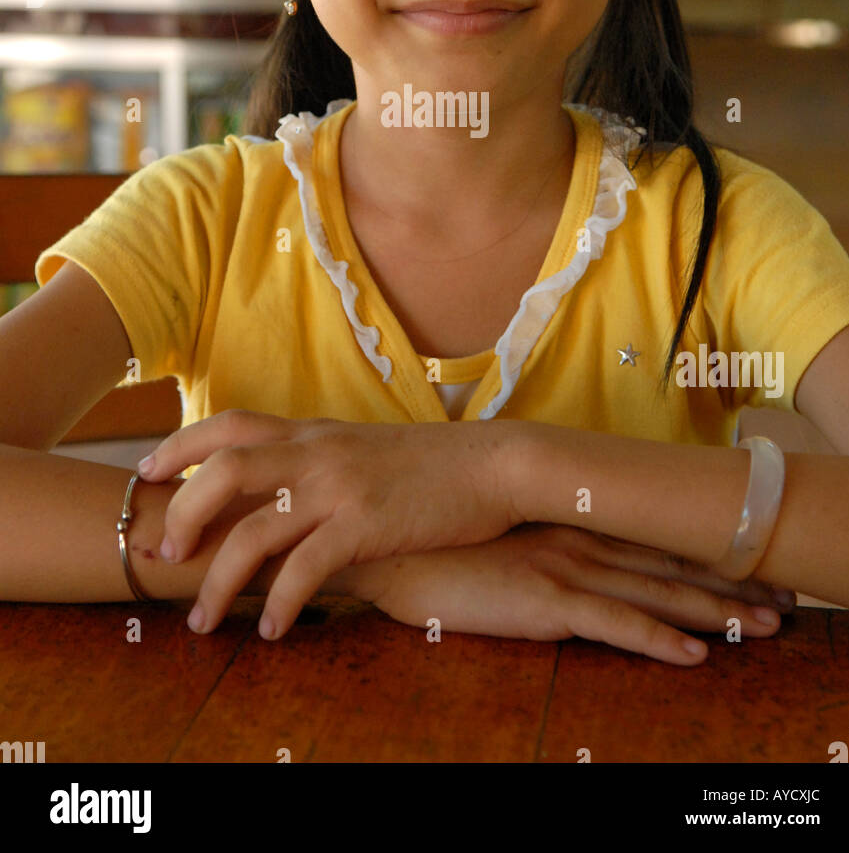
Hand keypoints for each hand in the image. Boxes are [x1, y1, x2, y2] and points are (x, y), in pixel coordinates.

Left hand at [138, 410, 520, 638]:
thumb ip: (317, 460)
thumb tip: (275, 491)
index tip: (148, 470)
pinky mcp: (367, 525)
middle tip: (165, 553)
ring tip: (201, 620)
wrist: (494, 464)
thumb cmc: (431, 463)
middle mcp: (317, 452)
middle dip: (182, 513)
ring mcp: (339, 488)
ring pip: (253, 531)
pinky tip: (271, 630)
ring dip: (217, 581)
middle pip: (222, 471)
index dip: (180, 444)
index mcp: (312, 432)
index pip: (229, 424)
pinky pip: (305, 570)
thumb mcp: (363, 448)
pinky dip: (279, 603)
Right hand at [358, 524, 796, 666]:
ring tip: (763, 630)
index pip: (651, 540)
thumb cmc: (438, 539)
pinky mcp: (543, 599)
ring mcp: (563, 566)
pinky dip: (657, 641)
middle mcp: (577, 537)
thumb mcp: (501, 535)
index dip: (702, 555)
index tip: (748, 568)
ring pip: (655, 592)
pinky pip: (613, 624)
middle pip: (668, 564)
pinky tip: (694, 656)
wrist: (389, 540)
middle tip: (781, 605)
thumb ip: (538, 541)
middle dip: (729, 587)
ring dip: (714, 613)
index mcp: (569, 521)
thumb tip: (562, 553)